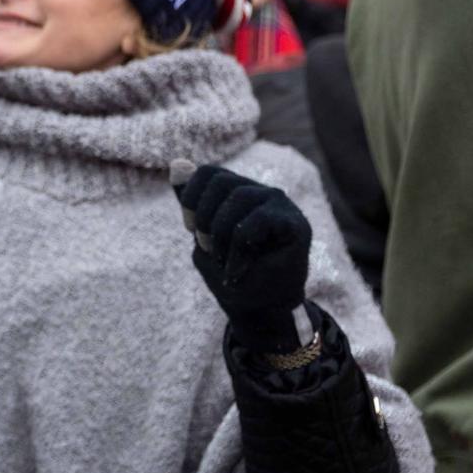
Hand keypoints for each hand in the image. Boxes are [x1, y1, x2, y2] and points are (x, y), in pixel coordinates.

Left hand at [172, 162, 310, 352]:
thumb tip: (177, 163)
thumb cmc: (232, 272)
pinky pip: (256, 222)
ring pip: (238, 198)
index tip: (191, 229)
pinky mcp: (295, 223)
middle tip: (208, 248)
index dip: (191, 199)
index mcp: (237, 191)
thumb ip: (191, 200)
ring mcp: (279, 204)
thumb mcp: (201, 234)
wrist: (260, 308)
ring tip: (225, 261)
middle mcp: (259, 191)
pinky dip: (239, 250)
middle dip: (205, 218)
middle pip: (220, 182)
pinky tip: (238, 269)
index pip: (207, 173)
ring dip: (221, 235)